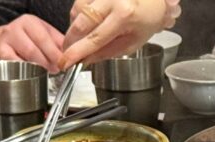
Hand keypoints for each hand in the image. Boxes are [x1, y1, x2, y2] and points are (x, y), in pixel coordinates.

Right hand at [0, 15, 64, 73]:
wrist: (9, 40)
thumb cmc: (32, 38)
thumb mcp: (48, 34)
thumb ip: (61, 44)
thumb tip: (75, 55)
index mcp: (28, 22)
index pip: (43, 38)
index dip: (54, 54)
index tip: (62, 63)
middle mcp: (12, 30)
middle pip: (31, 51)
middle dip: (46, 64)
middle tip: (54, 71)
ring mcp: (2, 44)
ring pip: (17, 61)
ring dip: (32, 71)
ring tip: (42, 73)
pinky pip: (4, 68)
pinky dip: (16, 74)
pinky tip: (26, 76)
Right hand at [60, 0, 180, 68]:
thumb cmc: (148, 19)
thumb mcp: (133, 42)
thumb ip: (108, 52)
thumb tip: (86, 59)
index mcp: (124, 16)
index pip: (95, 38)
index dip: (77, 52)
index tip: (66, 62)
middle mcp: (112, 0)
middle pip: (81, 24)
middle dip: (71, 42)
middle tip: (68, 53)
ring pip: (77, 12)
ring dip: (75, 28)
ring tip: (83, 37)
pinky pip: (80, 3)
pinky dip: (79, 16)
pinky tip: (88, 23)